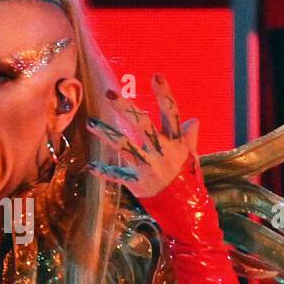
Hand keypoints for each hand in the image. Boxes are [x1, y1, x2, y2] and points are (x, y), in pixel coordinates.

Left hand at [84, 73, 199, 197]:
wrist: (184, 208)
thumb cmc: (186, 178)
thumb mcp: (191, 156)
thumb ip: (188, 137)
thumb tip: (193, 120)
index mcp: (175, 143)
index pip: (171, 114)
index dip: (165, 95)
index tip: (156, 75)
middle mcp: (161, 152)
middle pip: (143, 125)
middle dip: (127, 108)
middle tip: (110, 93)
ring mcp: (148, 168)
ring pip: (125, 147)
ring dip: (107, 134)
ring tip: (90, 122)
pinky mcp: (137, 183)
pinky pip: (118, 176)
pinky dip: (104, 172)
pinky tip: (90, 166)